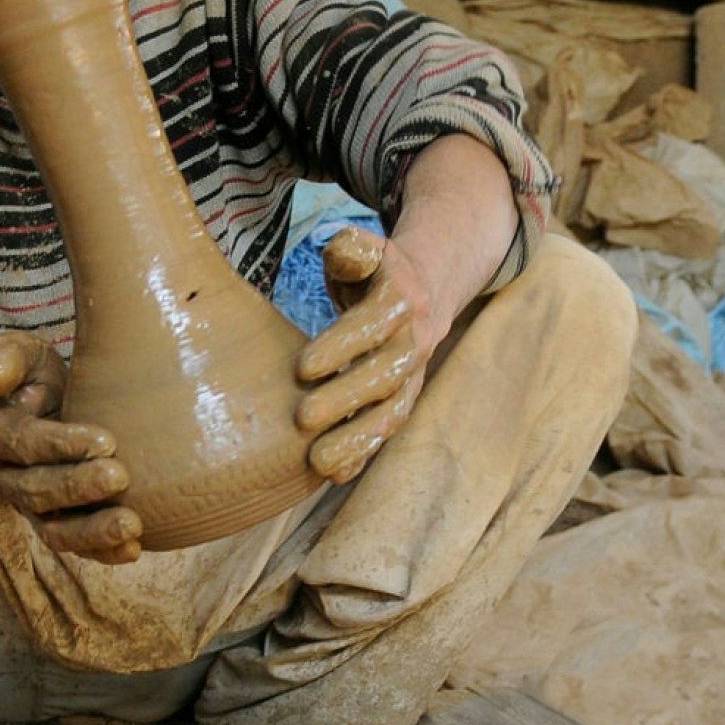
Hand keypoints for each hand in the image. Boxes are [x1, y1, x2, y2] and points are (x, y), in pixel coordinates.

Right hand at [0, 334, 142, 562]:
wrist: (27, 411)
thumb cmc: (29, 377)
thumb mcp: (18, 354)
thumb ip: (5, 356)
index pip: (21, 443)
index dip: (60, 445)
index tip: (106, 440)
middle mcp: (0, 476)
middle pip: (35, 491)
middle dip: (78, 487)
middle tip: (120, 476)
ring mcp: (25, 506)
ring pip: (52, 530)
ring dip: (91, 532)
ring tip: (132, 525)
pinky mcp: (52, 522)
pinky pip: (72, 545)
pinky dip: (101, 552)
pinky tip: (133, 548)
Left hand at [293, 228, 446, 483]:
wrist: (422, 292)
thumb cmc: (374, 273)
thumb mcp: (364, 250)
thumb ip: (351, 250)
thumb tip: (342, 253)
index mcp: (402, 300)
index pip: (372, 324)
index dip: (341, 345)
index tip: (302, 366)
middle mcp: (413, 342)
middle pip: (384, 375)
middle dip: (345, 399)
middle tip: (302, 418)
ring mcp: (411, 377)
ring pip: (391, 412)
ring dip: (357, 439)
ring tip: (318, 462)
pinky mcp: (402, 400)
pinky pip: (386, 430)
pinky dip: (363, 453)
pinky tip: (335, 474)